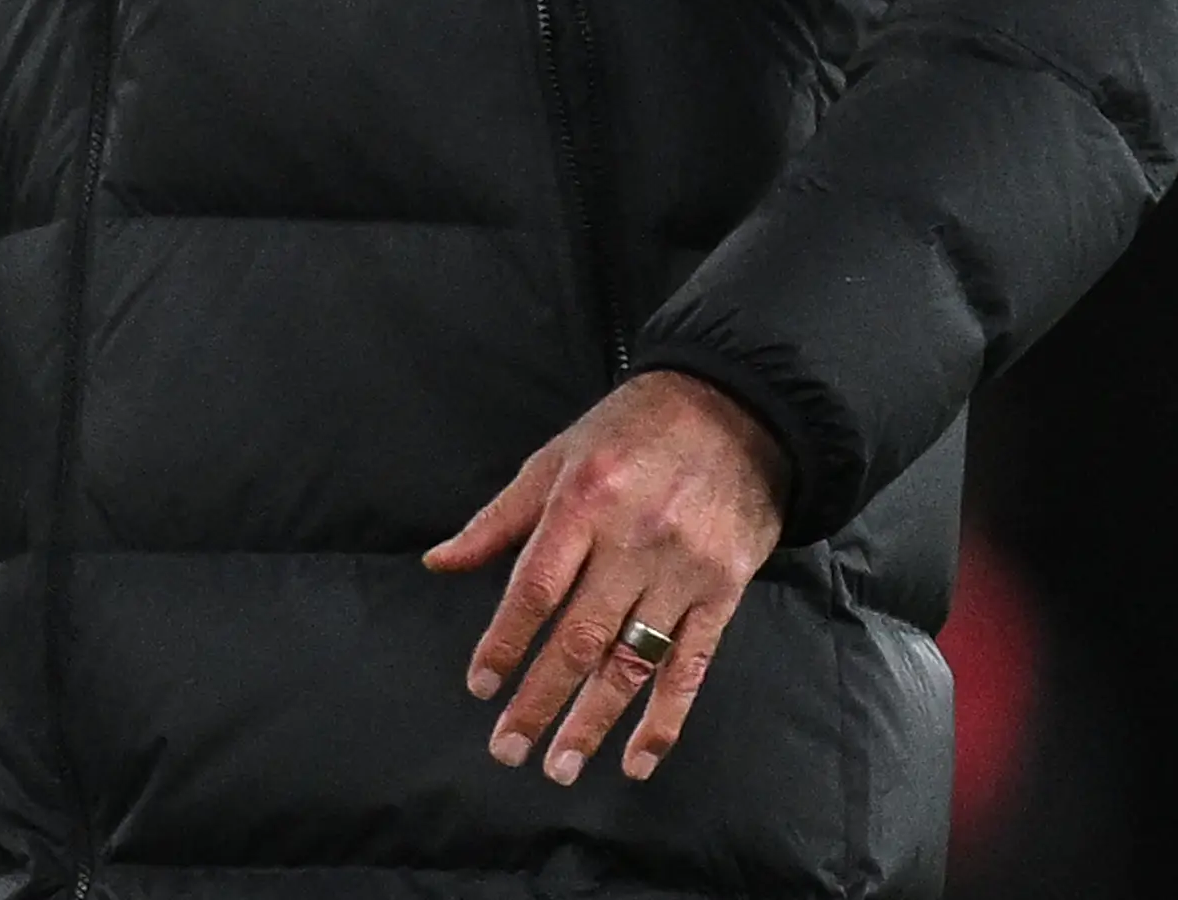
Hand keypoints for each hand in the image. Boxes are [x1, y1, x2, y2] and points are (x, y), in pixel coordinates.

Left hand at [423, 369, 786, 786]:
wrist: (737, 411)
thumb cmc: (631, 431)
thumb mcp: (555, 458)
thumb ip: (498, 520)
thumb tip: (439, 562)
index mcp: (583, 503)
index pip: (535, 589)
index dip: (505, 642)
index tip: (480, 687)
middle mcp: (633, 542)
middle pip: (579, 638)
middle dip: (539, 701)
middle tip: (508, 750)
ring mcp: (683, 572)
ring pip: (632, 663)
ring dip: (594, 722)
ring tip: (560, 766)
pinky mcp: (724, 594)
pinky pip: (691, 667)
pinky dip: (666, 719)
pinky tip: (639, 758)